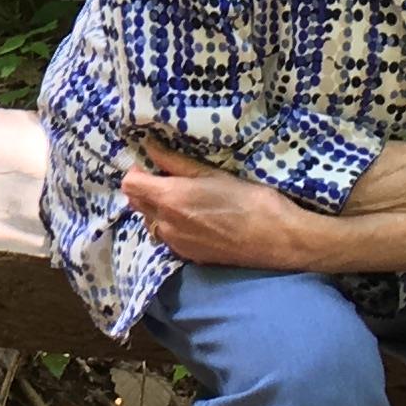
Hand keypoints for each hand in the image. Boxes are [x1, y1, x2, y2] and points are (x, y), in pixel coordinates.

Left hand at [120, 141, 327, 272]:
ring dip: (158, 209)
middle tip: (169, 179)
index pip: (130, 185)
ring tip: (185, 201)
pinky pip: (167, 237)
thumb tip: (151, 148)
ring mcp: (176, 244)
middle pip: (136, 204)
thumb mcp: (213, 174)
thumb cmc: (250, 200)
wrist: (276, 239)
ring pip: (151, 222)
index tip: (152, 166)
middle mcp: (166, 224)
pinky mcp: (188, 256)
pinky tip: (196, 219)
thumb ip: (177, 163)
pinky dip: (172, 226)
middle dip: (146, 190)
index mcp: (170, 199)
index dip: (137, 172)